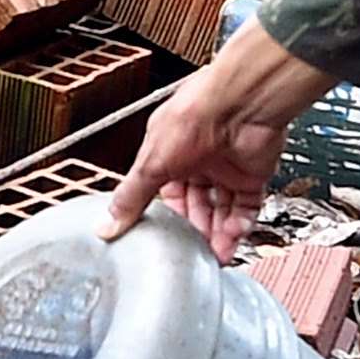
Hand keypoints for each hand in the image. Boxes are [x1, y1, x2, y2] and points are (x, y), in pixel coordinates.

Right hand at [104, 19, 342, 261]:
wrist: (240, 103)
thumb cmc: (194, 116)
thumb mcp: (151, 163)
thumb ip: (131, 197)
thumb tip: (106, 224)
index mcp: (170, 152)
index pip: (167, 194)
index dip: (168, 218)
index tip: (166, 241)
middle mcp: (199, 159)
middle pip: (197, 206)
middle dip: (196, 231)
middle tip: (194, 253)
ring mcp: (227, 167)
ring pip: (223, 209)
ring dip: (220, 233)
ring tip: (215, 254)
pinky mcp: (253, 173)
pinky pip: (248, 206)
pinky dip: (242, 223)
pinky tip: (233, 235)